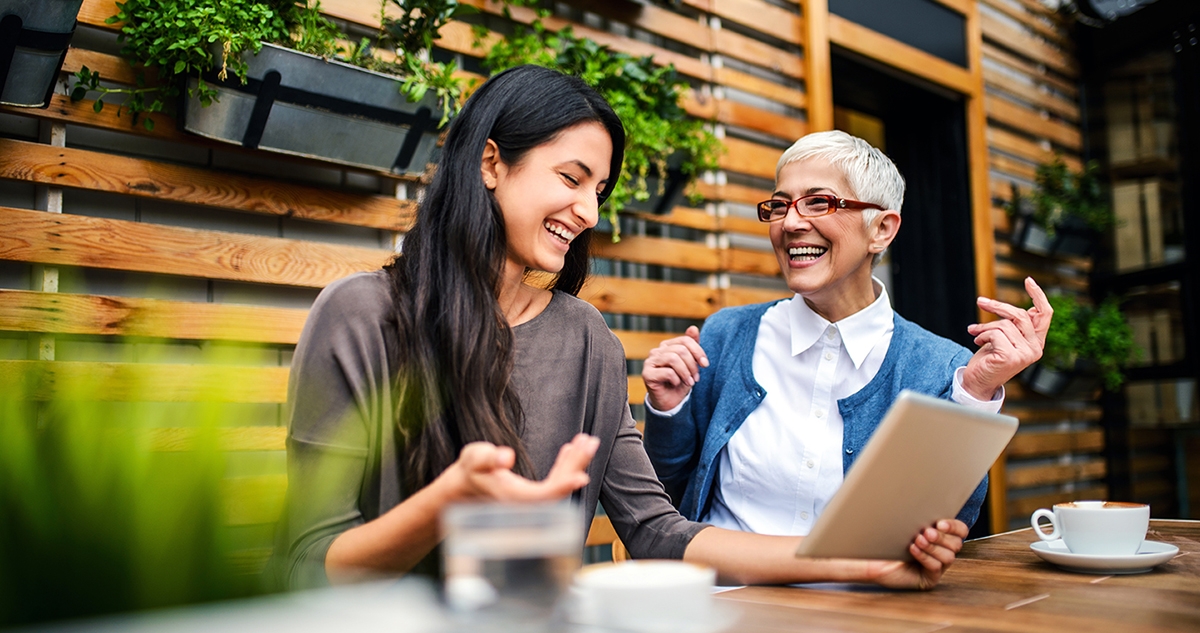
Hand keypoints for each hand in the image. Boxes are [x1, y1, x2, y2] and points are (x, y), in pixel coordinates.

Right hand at [446, 434, 598, 502]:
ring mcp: (532, 501)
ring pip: (560, 484)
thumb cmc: (469, 472)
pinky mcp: (534, 495)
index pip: (544, 495)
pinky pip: (554, 481)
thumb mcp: (474, 459)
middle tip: (590, 442)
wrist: (462, 488)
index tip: (582, 475)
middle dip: (576, 464)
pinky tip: (571, 449)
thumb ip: (487, 458)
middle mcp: (527, 504)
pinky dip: (565, 465)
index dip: (563, 486)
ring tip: (586, 441)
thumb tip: (506, 457)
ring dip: (574, 462)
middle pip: (558, 487)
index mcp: (514, 499)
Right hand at [642, 325, 708, 410]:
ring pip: (673, 358)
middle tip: (696, 378)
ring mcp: (650, 362)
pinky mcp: (647, 374)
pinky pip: (667, 372)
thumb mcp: (690, 364)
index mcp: (667, 346)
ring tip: (689, 382)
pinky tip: (676, 384)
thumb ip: (692, 346)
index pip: (685, 340)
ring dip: (685, 372)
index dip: (698, 351)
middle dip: (692, 365)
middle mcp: (657, 351)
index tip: (705, 364)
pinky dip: (676, 379)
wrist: (670, 402)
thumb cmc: (680, 382)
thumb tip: (693, 328)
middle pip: (680, 350)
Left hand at [869, 519, 967, 589]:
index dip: (954, 527)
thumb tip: (926, 502)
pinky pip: (935, 567)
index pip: (960, 531)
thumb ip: (918, 517)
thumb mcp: (906, 525)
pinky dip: (925, 557)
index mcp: (941, 536)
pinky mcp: (930, 579)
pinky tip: (913, 549)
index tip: (940, 523)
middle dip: (941, 537)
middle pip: (956, 544)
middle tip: (927, 532)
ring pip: (948, 557)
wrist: (872, 559)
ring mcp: (938, 566)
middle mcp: (943, 551)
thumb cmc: (888, 540)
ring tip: (918, 540)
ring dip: (933, 547)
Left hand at [962, 277, 1052, 399]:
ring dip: (984, 327)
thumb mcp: (1003, 338)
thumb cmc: (989, 359)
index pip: (1045, 314)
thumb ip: (1012, 326)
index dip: (1038, 295)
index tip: (1028, 280)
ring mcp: (1025, 354)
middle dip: (997, 306)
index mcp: (1037, 342)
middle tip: (980, 301)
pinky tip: (977, 343)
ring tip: (976, 334)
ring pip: (1003, 325)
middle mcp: (1036, 348)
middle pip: (1019, 315)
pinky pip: (995, 334)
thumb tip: (1012, 308)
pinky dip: (982, 335)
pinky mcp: (1011, 357)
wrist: (976, 383)